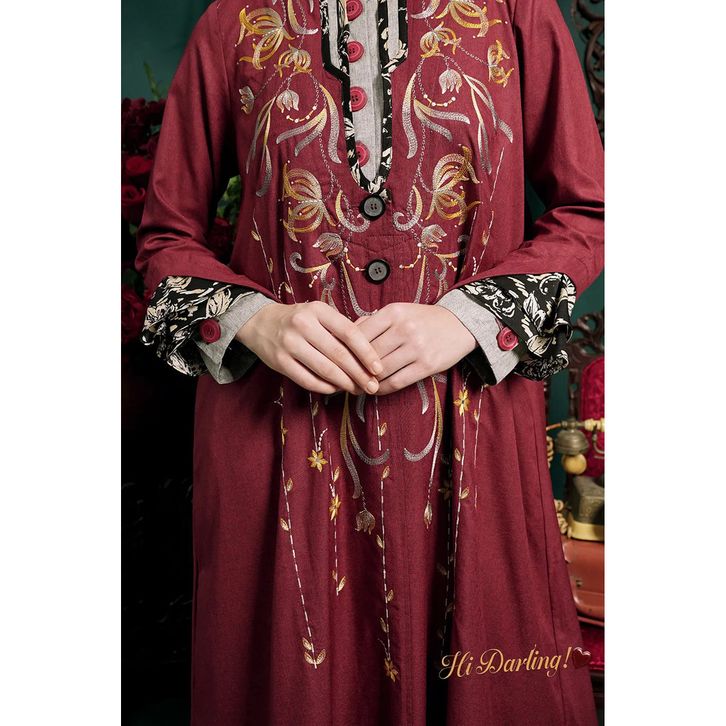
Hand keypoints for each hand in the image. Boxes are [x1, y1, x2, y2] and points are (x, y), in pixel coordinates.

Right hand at [235, 301, 382, 395]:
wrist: (260, 323)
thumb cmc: (300, 320)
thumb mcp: (320, 314)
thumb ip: (342, 329)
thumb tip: (372, 355)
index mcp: (318, 310)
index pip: (349, 333)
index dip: (367, 353)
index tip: (378, 368)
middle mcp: (303, 324)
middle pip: (339, 354)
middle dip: (359, 374)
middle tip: (372, 386)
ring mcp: (289, 344)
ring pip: (325, 369)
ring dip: (345, 383)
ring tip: (357, 389)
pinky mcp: (280, 362)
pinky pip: (308, 380)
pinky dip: (325, 387)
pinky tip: (336, 389)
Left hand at [354, 303, 475, 394]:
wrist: (460, 323)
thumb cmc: (422, 319)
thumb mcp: (398, 311)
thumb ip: (372, 322)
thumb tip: (344, 337)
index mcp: (393, 312)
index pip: (360, 334)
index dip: (346, 351)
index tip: (338, 361)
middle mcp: (405, 328)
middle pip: (369, 355)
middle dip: (354, 369)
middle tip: (344, 379)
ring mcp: (417, 348)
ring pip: (381, 371)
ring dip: (367, 382)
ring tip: (358, 386)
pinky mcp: (427, 365)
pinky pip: (397, 382)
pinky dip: (382, 389)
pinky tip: (376, 390)